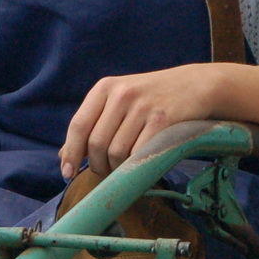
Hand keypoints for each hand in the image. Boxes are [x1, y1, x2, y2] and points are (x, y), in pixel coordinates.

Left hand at [58, 64, 216, 177]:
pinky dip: (137, 167)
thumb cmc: (150, 98)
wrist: (193, 85)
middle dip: (98, 165)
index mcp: (105, 88)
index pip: (78, 125)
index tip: (68, 172)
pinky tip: (141, 165)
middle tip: (107, 171)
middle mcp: (122, 94)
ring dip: (119, 169)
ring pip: (117, 152)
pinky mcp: (163, 120)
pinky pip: (139, 154)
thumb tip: (64, 157)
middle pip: (97, 144)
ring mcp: (143, 107)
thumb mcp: (119, 102)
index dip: (71, 152)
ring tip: (126, 167)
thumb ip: (92, 125)